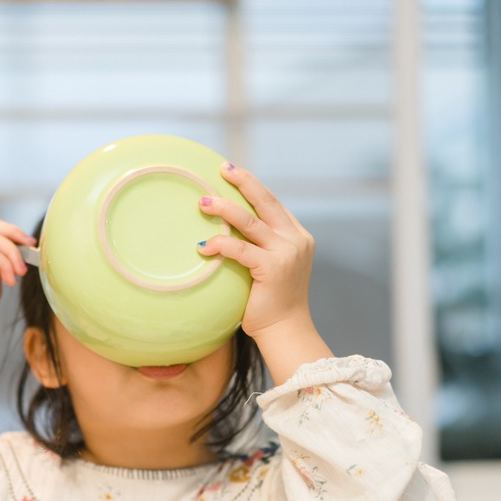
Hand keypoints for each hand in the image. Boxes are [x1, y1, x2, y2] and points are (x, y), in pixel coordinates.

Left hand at [197, 163, 331, 381]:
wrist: (286, 332)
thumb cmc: (270, 304)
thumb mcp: (270, 268)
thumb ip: (259, 247)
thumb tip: (227, 231)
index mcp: (297, 236)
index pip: (273, 203)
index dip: (252, 185)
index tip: (232, 171)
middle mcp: (296, 240)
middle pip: (266, 202)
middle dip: (243, 182)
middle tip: (222, 169)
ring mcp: (287, 253)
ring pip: (251, 221)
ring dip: (224, 209)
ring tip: (203, 202)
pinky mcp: (274, 268)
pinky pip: (240, 249)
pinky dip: (220, 244)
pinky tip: (202, 246)